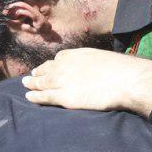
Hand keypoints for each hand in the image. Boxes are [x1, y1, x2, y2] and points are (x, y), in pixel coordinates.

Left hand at [23, 48, 151, 115]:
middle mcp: (65, 65)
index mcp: (75, 55)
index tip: (48, 67)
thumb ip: (93, 62)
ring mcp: (62, 81)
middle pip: (46, 69)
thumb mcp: (103, 58)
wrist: (126, 80)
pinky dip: (35, 96)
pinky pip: (44, 96)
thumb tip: (96, 68)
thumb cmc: (122, 70)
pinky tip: (29, 97)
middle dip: (38, 72)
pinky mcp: (64, 97)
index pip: (58, 58)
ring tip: (25, 84)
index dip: (52, 64)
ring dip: (32, 83)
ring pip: (41, 82)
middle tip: (31, 75)